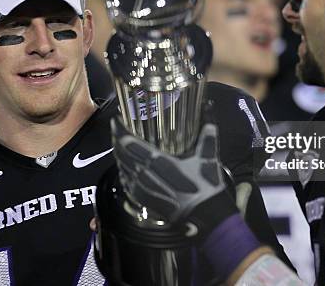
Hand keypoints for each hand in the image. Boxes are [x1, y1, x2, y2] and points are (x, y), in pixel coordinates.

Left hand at [112, 117, 237, 234]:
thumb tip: (208, 108)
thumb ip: (206, 131)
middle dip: (115, 139)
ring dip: (118, 153)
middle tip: (117, 127)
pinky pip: (125, 181)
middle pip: (120, 153)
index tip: (117, 120)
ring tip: (120, 142)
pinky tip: (125, 164)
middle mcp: (145, 174)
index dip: (118, 131)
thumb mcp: (208, 155)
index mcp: (158, 161)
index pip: (127, 144)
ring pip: (121, 166)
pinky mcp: (142, 199)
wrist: (203, 215)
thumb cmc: (205, 186)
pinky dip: (123, 169)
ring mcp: (141, 188)